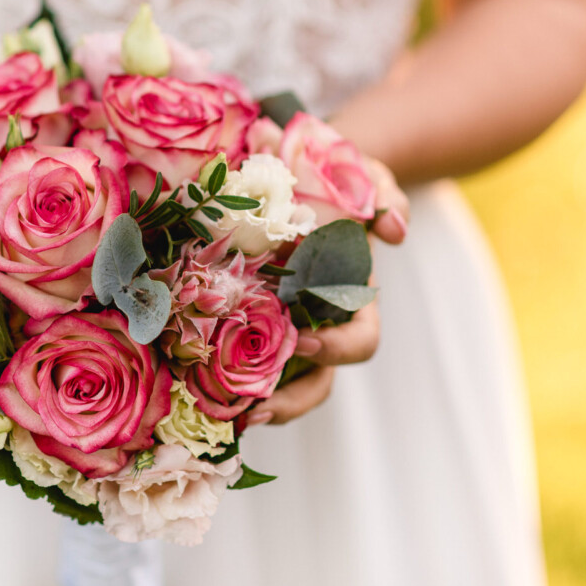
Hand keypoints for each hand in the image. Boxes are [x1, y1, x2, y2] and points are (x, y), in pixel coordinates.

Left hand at [247, 156, 408, 425]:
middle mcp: (319, 323)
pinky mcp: (246, 320)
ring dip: (256, 402)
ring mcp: (283, 327)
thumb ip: (386, 194)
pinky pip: (239, 358)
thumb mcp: (366, 176)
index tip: (304, 343)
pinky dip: (221, 376)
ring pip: (278, 383)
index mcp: (352, 298)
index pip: (359, 340)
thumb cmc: (338, 179)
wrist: (299, 170)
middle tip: (255, 408)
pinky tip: (191, 386)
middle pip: (317, 380)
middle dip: (291, 400)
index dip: (337, 349)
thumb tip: (394, 229)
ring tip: (224, 415)